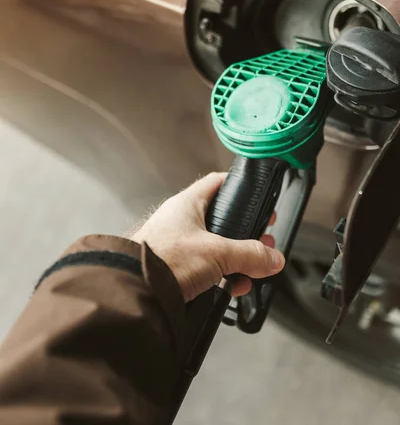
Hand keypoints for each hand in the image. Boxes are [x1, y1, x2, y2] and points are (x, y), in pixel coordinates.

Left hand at [131, 173, 284, 301]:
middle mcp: (181, 222)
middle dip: (245, 234)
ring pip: (215, 247)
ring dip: (236, 260)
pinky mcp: (176, 269)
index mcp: (187, 204)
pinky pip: (205, 269)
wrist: (135, 292)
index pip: (217, 183)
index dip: (240, 187)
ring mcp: (177, 246)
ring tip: (252, 271)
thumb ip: (250, 254)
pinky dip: (221, 277)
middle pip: (221, 220)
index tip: (259, 197)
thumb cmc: (163, 259)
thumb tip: (272, 257)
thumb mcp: (217, 253)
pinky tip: (232, 288)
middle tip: (263, 241)